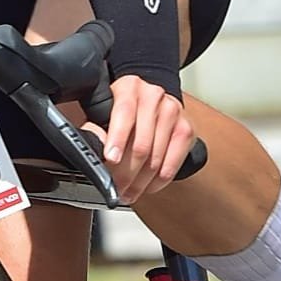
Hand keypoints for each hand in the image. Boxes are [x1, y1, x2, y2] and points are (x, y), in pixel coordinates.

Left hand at [89, 75, 193, 202]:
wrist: (152, 100)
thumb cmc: (124, 110)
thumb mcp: (104, 109)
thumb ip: (96, 125)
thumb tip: (93, 144)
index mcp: (129, 87)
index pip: (124, 113)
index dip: (117, 138)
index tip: (111, 159)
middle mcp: (153, 96)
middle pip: (141, 143)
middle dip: (126, 172)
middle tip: (116, 188)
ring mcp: (173, 111)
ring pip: (156, 157)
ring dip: (141, 182)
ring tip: (129, 193)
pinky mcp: (186, 128)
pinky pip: (173, 163)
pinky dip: (159, 180)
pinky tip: (148, 187)